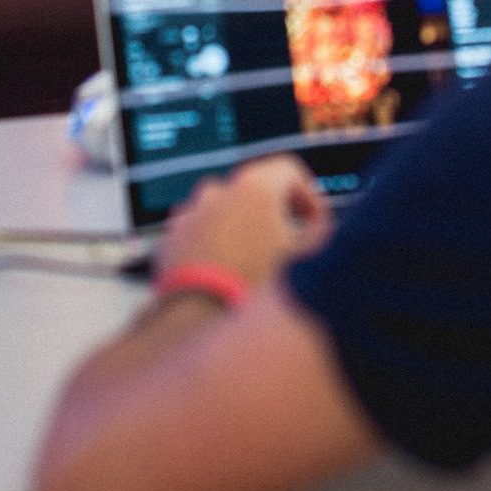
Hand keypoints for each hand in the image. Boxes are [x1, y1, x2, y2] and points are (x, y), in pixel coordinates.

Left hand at [155, 156, 333, 289]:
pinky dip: (212, 246)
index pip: (289, 170)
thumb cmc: (255, 288)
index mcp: (254, 186)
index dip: (308, 195)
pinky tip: (224, 273)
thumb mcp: (306, 258)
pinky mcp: (172, 239)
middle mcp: (218, 191)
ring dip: (239, 230)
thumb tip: (316, 226)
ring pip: (223, 212)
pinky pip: (198, 233)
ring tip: (251, 264)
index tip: (313, 220)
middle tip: (285, 245)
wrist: (201, 320)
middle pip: (253, 191)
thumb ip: (318, 231)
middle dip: (272, 214)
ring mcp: (190, 214)